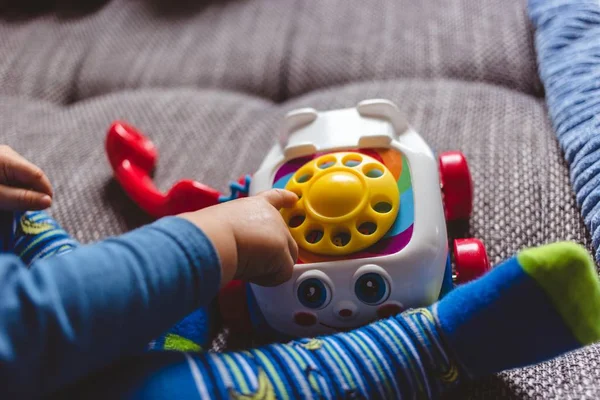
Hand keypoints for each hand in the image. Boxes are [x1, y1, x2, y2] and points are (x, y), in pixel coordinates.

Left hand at [0, 145, 52, 210]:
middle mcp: (9, 153)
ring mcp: (4, 156)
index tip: (46, 207)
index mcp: (8, 158)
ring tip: (8, 202)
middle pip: (32, 176)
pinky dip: (13, 187)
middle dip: (31, 193)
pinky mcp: (0, 162)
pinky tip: (5, 194)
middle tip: (20, 209)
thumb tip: (49, 201)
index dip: (46, 192)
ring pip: (24, 177)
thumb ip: (22, 198)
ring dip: (21, 191)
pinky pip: (15, 176)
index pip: (38, 175)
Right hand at [179, 189, 298, 286]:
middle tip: (246, 258)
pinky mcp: (283, 249)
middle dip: (271, 256)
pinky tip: (251, 271)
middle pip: (283, 241)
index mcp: (256, 205)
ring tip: (245, 263)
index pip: (274, 198)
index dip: (285, 198)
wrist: (213, 237)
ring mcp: (281, 231)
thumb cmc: (210, 232)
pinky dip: (267, 279)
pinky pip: (282, 274)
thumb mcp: (226, 226)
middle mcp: (272, 216)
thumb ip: (243, 233)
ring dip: (267, 268)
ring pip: (285, 260)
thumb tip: (245, 254)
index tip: (293, 198)